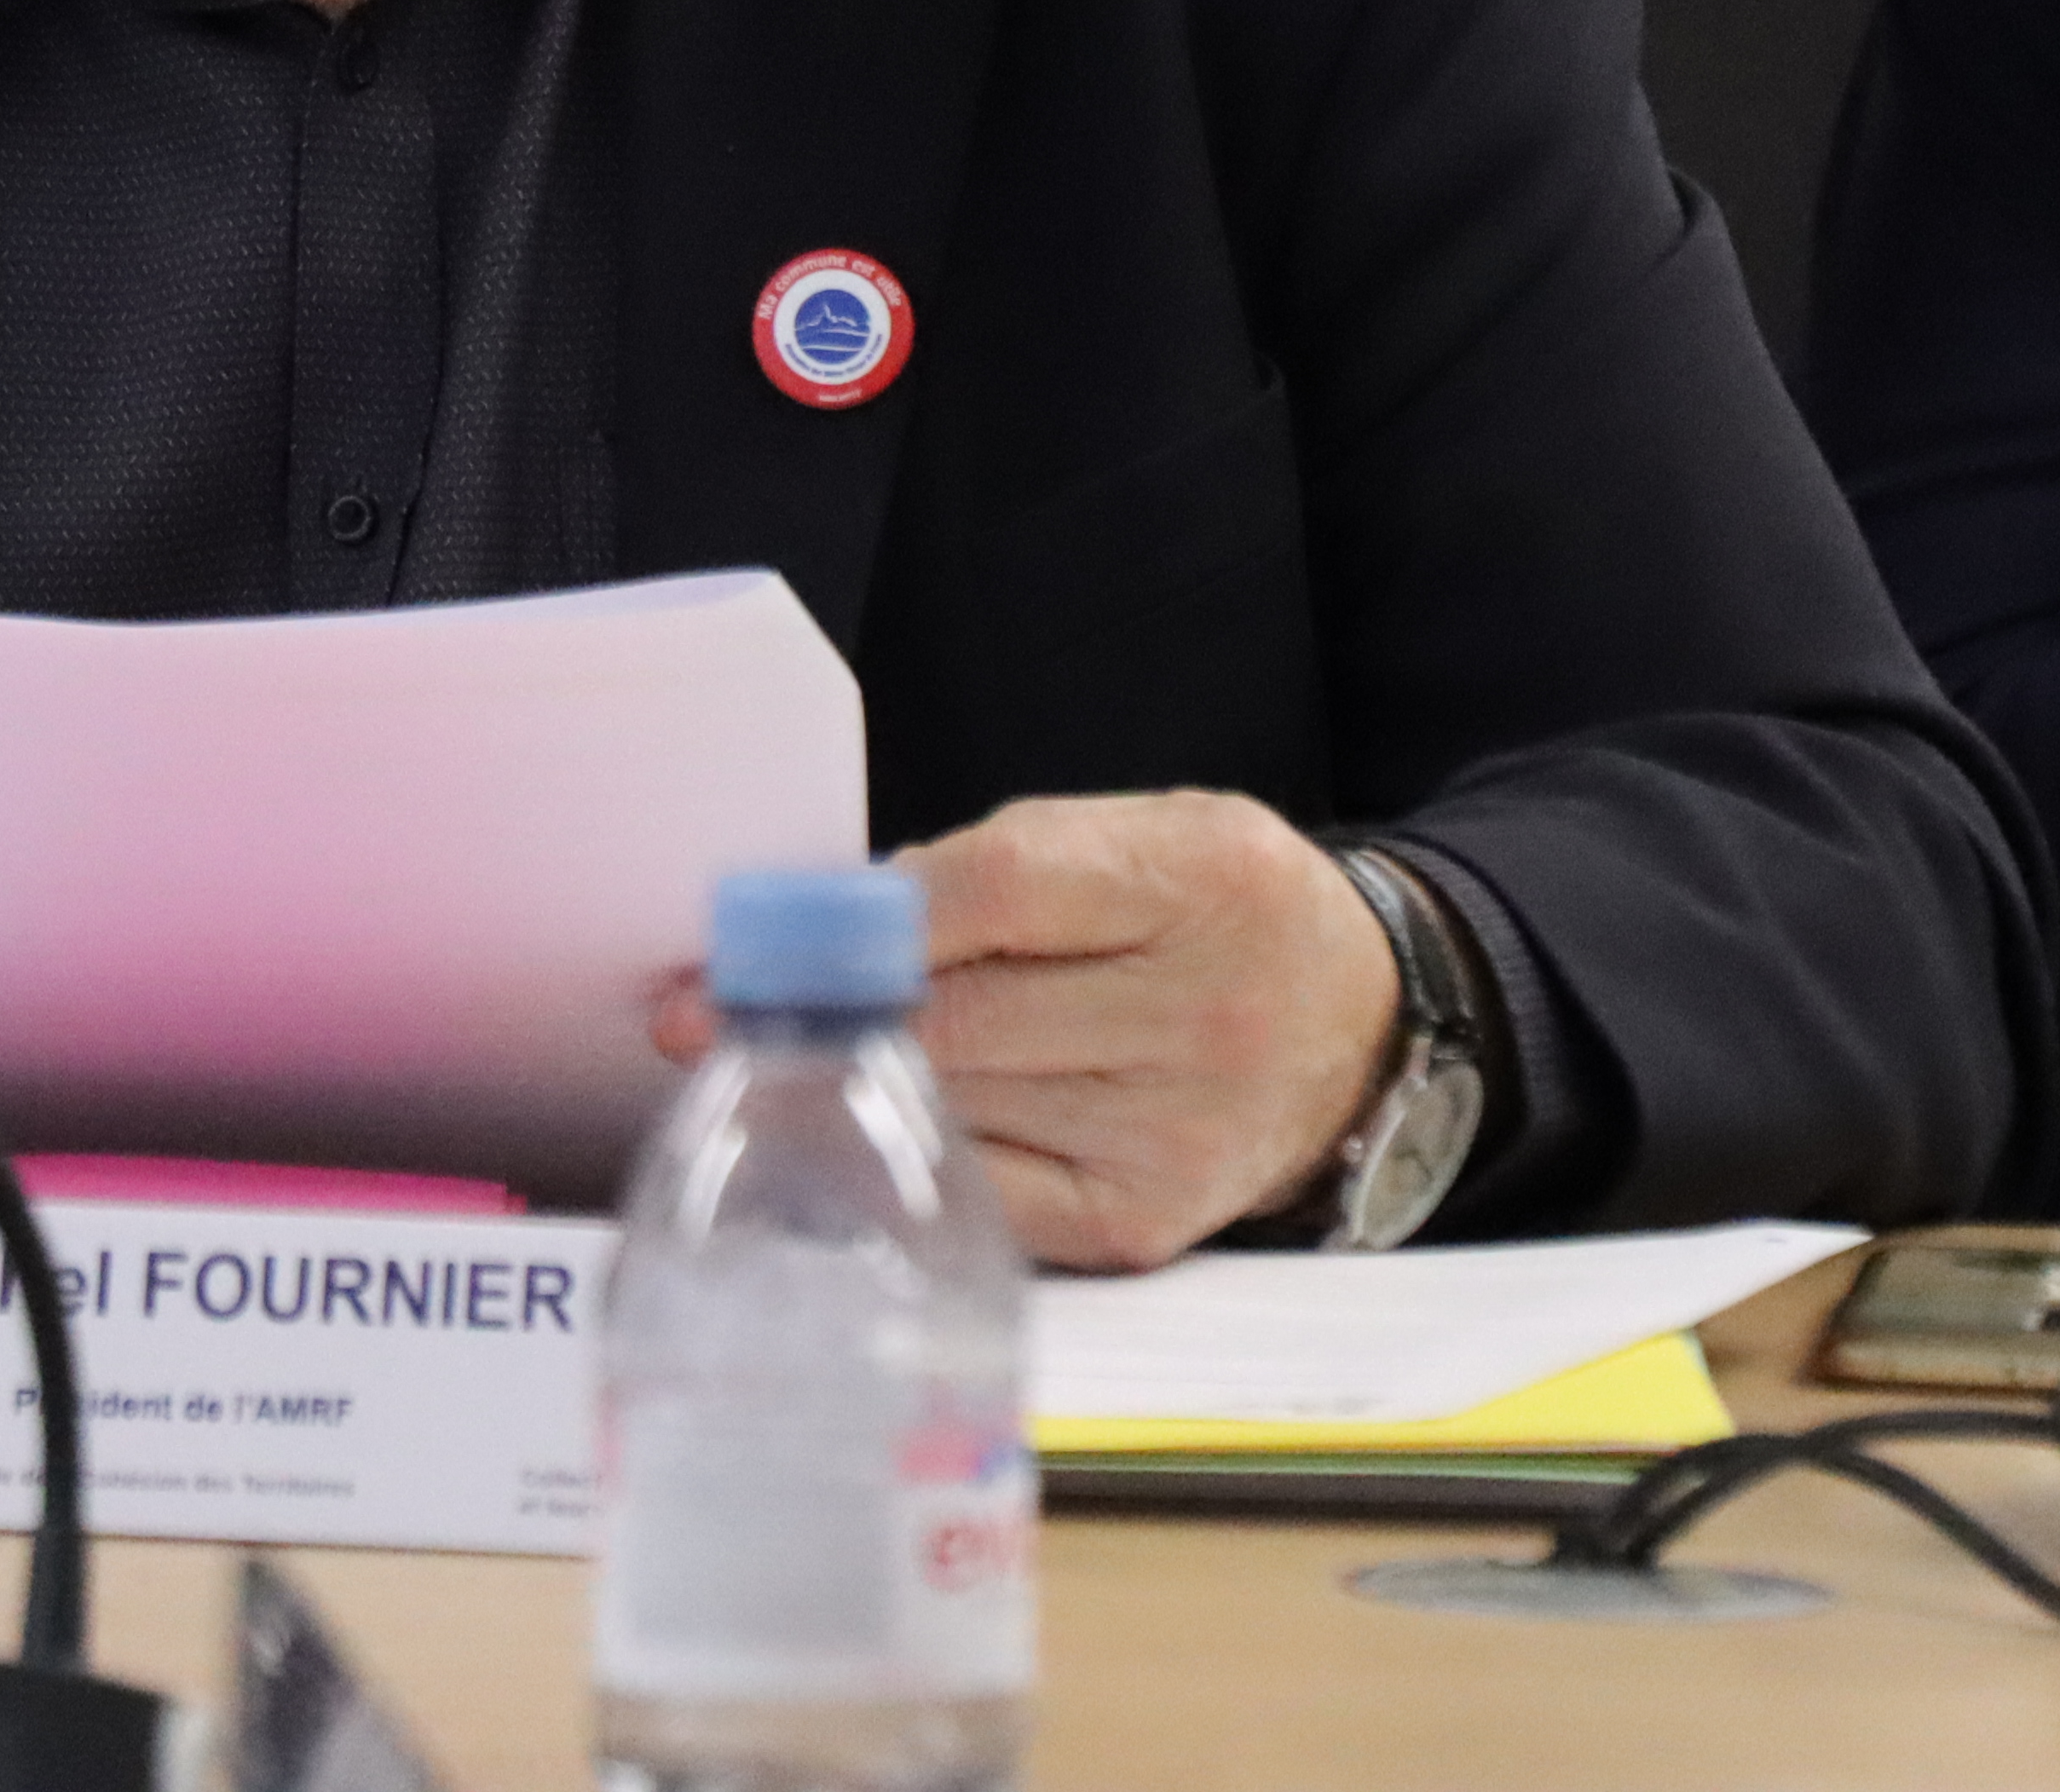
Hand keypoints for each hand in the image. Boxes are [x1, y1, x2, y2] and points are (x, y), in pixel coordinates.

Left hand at [654, 790, 1397, 1272]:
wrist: (1358, 1027)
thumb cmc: (1215, 913)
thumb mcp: (1145, 835)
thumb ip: (1006, 864)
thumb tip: (831, 919)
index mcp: (1199, 882)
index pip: (997, 890)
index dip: (862, 914)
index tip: (752, 935)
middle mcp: (1199, 1014)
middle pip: (961, 1015)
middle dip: (820, 1015)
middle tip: (702, 1018)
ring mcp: (1173, 1133)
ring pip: (957, 1108)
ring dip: (844, 1091)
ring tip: (758, 1071)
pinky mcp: (1141, 1223)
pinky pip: (985, 1193)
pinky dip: (906, 1163)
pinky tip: (843, 1141)